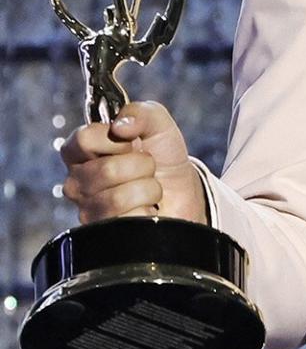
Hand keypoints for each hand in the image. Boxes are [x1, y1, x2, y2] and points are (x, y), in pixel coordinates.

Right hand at [60, 100, 207, 225]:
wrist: (184, 194)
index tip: (132, 143)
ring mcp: (88, 211)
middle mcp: (78, 182)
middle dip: (141, 166)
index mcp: (82, 151)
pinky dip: (148, 213)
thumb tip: (120, 126)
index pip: (84, 139)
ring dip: (148, 190)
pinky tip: (147, 211)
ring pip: (119, 198)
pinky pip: (129, 221)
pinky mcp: (104, 235)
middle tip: (147, 168)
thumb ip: (141, 113)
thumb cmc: (163, 158)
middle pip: (106, 170)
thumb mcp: (159, 125)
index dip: (116, 140)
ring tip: (149, 189)